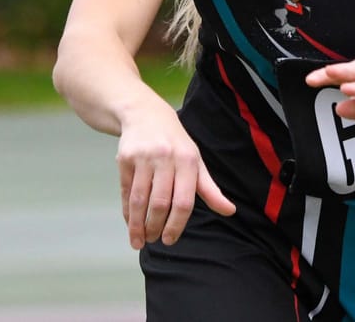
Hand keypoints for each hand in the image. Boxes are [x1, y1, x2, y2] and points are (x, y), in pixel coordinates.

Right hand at [115, 101, 235, 249]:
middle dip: (155, 226)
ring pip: (139, 199)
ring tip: (138, 240)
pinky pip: (126, 190)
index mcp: (187, 160)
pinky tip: (129, 222)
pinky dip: (126, 210)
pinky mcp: (125, 157)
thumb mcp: (196, 161)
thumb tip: (229, 211)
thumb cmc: (175, 142)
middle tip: (153, 241)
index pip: (184, 201)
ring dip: (137, 224)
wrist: (144, 113)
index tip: (169, 240)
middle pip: (160, 202)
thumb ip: (210, 189)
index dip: (176, 224)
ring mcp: (143, 157)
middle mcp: (165, 157)